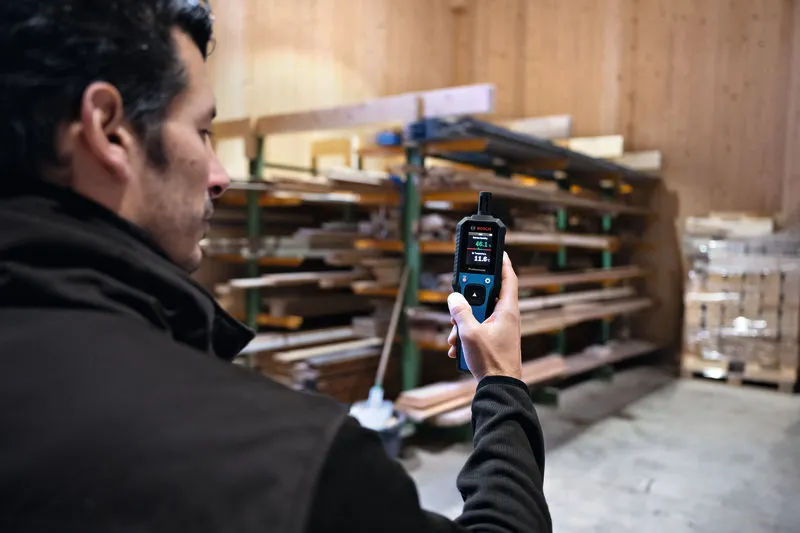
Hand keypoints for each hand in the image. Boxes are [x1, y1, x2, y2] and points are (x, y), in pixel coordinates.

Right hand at [447, 252, 521, 380]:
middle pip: (485, 298)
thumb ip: (460, 312)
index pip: (508, 278)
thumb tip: (454, 298)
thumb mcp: (470, 333)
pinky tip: (458, 348)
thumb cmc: (492, 361)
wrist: (499, 388)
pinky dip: (466, 336)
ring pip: (478, 316)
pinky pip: (478, 330)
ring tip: (455, 338)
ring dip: (462, 324)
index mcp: (507, 310)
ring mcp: (501, 330)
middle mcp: (506, 318)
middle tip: (457, 307)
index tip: (498, 252)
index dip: (503, 263)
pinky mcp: (494, 341)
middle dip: (467, 303)